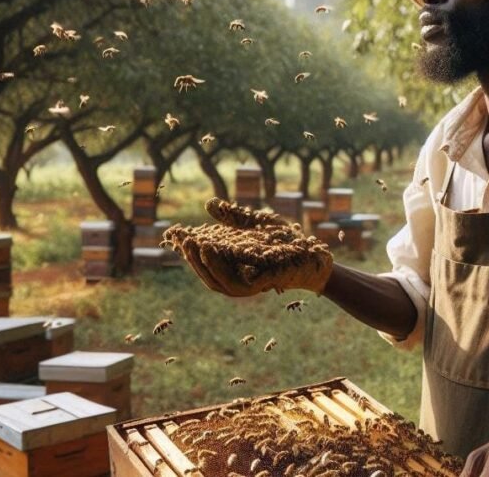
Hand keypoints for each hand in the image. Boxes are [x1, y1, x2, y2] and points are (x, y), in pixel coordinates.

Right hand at [162, 199, 332, 296]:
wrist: (315, 254)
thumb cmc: (287, 241)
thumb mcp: (256, 223)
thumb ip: (234, 217)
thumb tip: (209, 204)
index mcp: (232, 263)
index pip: (203, 258)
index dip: (187, 248)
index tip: (173, 233)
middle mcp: (237, 276)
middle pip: (206, 273)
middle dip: (191, 257)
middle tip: (181, 239)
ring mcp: (249, 283)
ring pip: (218, 282)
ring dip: (204, 265)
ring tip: (195, 245)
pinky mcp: (262, 284)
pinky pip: (239, 282)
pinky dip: (224, 269)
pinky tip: (218, 252)